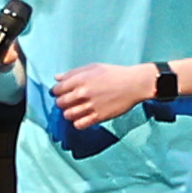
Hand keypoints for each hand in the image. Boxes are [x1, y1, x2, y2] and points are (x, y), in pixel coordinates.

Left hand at [51, 62, 171, 129]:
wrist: (135, 84)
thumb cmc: (115, 74)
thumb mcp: (94, 68)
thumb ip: (73, 73)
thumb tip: (56, 78)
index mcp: (80, 80)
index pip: (56, 90)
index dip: (57, 92)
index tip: (62, 93)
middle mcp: (83, 93)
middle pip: (60, 103)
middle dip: (63, 102)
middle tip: (71, 101)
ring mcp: (90, 106)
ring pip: (67, 115)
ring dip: (70, 113)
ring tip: (77, 110)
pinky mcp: (98, 116)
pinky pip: (78, 125)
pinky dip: (78, 122)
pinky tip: (84, 117)